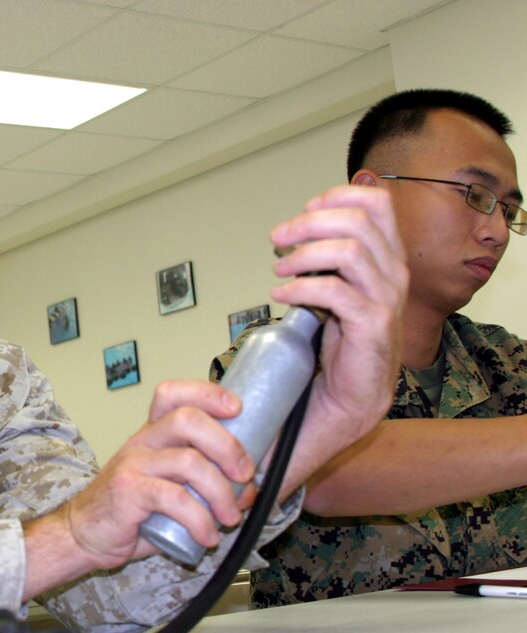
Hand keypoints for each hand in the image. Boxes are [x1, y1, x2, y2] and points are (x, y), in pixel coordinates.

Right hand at [23, 380, 253, 598]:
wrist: (85, 535)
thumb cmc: (132, 512)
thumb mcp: (169, 489)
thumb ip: (204, 483)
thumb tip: (249, 489)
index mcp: (153, 434)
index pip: (173, 394)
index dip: (207, 393)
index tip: (237, 408)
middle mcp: (142, 441)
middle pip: (189, 420)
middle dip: (228, 445)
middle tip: (245, 475)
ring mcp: (134, 464)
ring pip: (190, 461)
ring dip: (222, 493)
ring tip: (229, 518)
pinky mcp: (129, 492)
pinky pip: (175, 499)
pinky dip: (201, 520)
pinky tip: (207, 536)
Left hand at [267, 184, 407, 492]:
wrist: (348, 398)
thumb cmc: (338, 343)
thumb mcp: (335, 289)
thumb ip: (327, 259)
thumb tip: (295, 230)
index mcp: (387, 257)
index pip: (377, 203)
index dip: (338, 196)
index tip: (305, 209)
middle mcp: (393, 273)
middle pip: (357, 221)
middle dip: (309, 224)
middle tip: (277, 239)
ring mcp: (387, 299)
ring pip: (348, 250)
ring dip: (303, 255)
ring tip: (277, 271)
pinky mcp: (373, 326)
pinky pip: (337, 293)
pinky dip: (302, 289)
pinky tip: (280, 296)